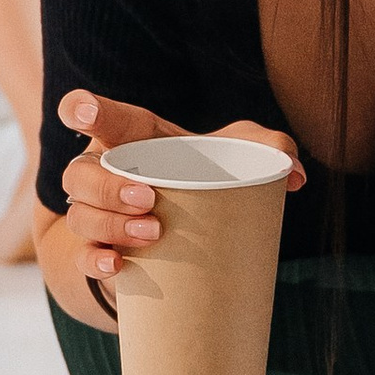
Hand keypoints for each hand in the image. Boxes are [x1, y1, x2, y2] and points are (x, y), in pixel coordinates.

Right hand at [52, 89, 302, 287]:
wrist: (179, 235)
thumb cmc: (202, 177)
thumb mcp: (233, 154)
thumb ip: (267, 148)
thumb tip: (295, 174)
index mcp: (128, 137)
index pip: (92, 114)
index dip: (81, 109)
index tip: (85, 114)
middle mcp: (101, 172)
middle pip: (79, 173)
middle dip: (107, 187)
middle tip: (150, 200)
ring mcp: (95, 213)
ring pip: (81, 216)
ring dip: (110, 224)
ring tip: (152, 234)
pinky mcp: (99, 251)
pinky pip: (83, 256)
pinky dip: (96, 260)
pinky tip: (116, 264)